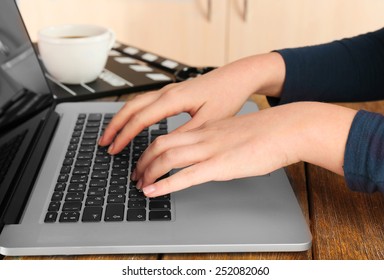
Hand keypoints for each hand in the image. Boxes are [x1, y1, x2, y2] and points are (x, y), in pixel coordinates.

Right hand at [98, 52, 285, 153]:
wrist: (237, 77)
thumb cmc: (226, 96)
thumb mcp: (208, 121)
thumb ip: (185, 134)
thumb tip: (164, 149)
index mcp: (173, 99)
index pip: (140, 119)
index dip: (125, 136)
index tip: (115, 149)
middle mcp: (167, 92)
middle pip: (131, 108)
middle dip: (115, 126)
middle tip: (104, 143)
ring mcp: (169, 91)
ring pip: (136, 103)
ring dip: (122, 119)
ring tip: (113, 134)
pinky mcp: (173, 93)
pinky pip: (146, 102)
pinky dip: (134, 114)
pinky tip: (134, 123)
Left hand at [134, 102, 356, 196]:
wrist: (286, 129)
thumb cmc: (266, 132)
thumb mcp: (234, 134)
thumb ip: (218, 142)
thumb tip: (210, 153)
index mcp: (206, 129)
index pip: (168, 137)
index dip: (150, 150)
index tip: (144, 162)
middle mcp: (203, 137)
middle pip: (161, 145)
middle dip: (143, 161)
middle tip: (136, 175)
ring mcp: (210, 150)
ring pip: (168, 157)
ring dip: (149, 172)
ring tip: (140, 185)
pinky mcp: (221, 165)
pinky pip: (186, 175)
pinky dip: (165, 184)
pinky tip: (154, 192)